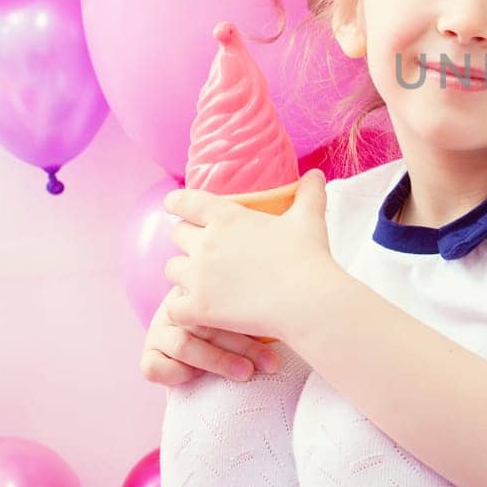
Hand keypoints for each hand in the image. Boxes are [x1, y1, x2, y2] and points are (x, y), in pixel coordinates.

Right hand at [138, 287, 280, 385]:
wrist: (205, 340)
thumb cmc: (243, 312)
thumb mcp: (253, 299)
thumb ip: (270, 294)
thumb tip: (315, 292)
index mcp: (203, 283)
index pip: (223, 294)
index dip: (252, 317)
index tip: (282, 334)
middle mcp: (181, 303)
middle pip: (207, 319)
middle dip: (244, 344)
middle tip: (273, 362)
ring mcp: (162, 328)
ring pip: (184, 343)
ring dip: (218, 361)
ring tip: (246, 373)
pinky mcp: (151, 354)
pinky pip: (153, 366)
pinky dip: (176, 373)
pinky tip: (200, 378)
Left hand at [162, 169, 337, 341]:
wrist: (307, 301)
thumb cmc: (307, 258)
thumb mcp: (309, 218)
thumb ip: (309, 193)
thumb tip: (315, 174)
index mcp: (226, 217)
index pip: (185, 201)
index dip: (176, 203)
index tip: (174, 205)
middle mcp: (205, 243)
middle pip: (176, 234)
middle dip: (187, 240)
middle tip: (204, 249)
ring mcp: (198, 277)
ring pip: (171, 269)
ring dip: (183, 274)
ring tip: (201, 281)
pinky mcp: (199, 308)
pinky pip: (173, 307)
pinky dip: (182, 308)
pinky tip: (197, 311)